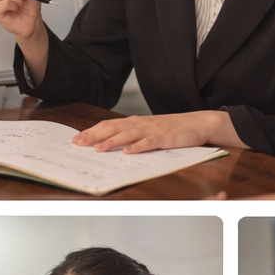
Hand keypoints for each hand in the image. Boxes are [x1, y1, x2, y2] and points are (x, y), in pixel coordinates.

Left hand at [73, 110, 232, 153]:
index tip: (77, 139)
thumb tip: (110, 142)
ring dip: (112, 141)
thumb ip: (132, 134)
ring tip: (98, 148)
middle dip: (95, 135)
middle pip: (114, 128)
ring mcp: (153, 130)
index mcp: (135, 122)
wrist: (198, 123)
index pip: (109, 124)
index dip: (92, 131)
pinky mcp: (165, 138)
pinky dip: (138, 147)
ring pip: (128, 135)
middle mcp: (141, 124)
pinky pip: (150, 142)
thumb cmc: (173, 128)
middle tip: (79, 144)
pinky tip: (128, 152)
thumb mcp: (149, 129)